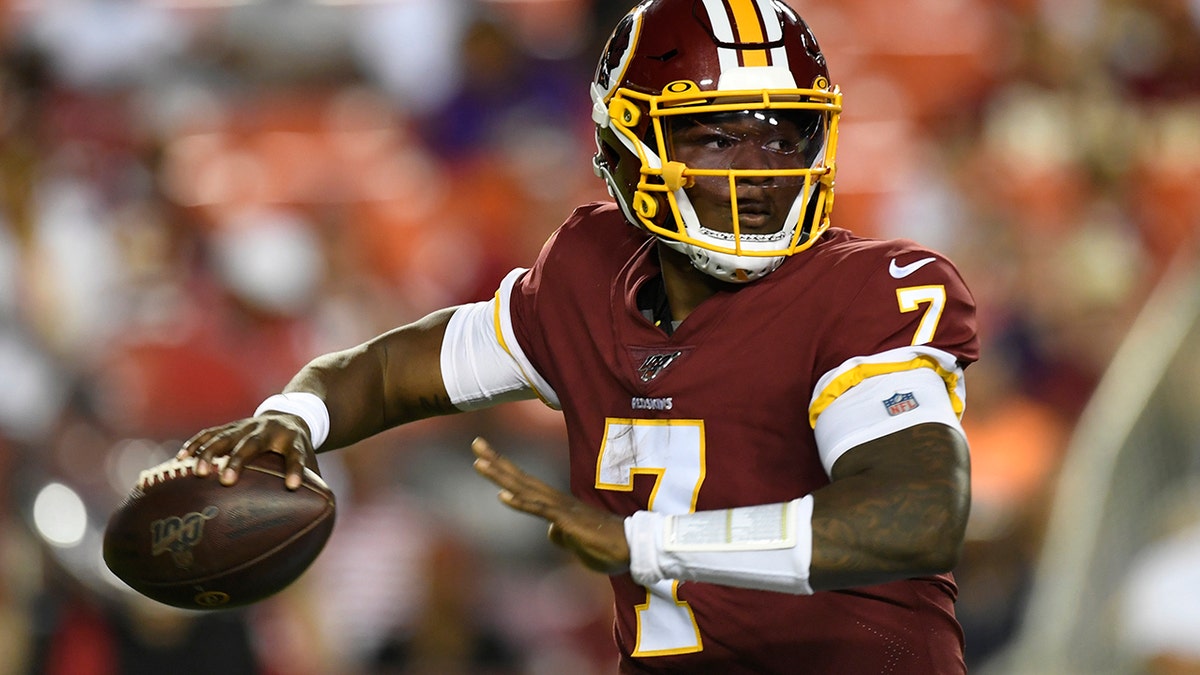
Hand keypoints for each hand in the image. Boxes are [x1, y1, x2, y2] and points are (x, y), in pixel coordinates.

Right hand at [177, 413, 318, 489]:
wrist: (290, 414)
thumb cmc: (299, 449)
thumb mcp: (311, 461)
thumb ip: (315, 485)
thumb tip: (323, 520)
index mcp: (293, 440)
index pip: (296, 455)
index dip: (295, 469)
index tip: (292, 486)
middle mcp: (268, 430)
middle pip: (252, 444)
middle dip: (238, 461)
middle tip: (226, 481)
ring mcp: (246, 426)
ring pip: (226, 437)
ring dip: (210, 453)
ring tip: (197, 472)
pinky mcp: (230, 427)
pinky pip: (209, 434)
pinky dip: (196, 445)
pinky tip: (179, 460)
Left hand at [471, 437, 629, 574]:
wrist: (634, 548)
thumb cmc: (609, 546)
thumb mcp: (578, 544)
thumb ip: (563, 536)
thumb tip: (551, 531)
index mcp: (558, 506)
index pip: (526, 484)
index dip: (505, 470)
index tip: (484, 457)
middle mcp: (557, 502)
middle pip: (521, 478)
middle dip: (497, 461)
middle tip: (476, 443)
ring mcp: (562, 509)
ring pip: (526, 489)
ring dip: (501, 476)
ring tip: (479, 462)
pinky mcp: (568, 521)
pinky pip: (540, 510)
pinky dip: (520, 503)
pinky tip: (502, 496)